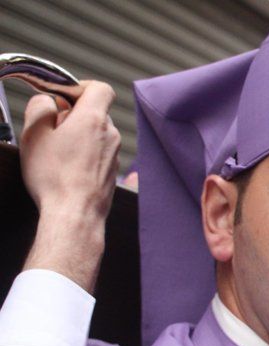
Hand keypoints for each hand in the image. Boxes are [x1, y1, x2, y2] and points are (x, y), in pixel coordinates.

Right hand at [20, 81, 119, 218]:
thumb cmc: (54, 176)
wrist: (75, 214)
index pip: (100, 88)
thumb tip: (47, 102)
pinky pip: (99, 154)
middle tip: (51, 129)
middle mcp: (110, 135)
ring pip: (97, 134)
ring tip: (56, 152)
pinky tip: (67, 168)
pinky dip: (85, 154)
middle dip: (73, 115)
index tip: (62, 97)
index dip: (80, 87)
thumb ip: (39, 108)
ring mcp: (115, 155)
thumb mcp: (34, 134)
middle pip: (95, 112)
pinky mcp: (112, 172)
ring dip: (78, 136)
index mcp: (93, 119)